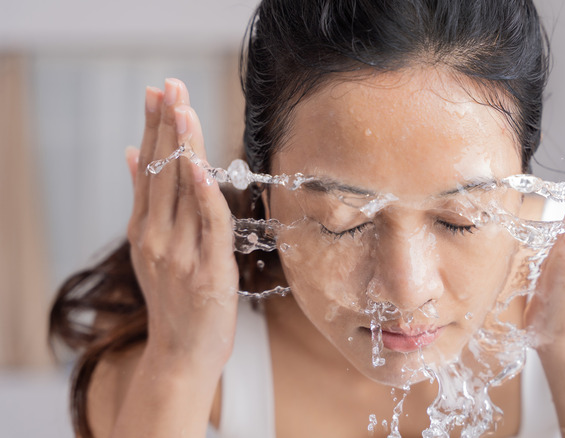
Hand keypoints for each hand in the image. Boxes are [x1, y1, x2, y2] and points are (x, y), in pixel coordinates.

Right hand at [125, 79, 237, 369]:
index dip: (155, 128)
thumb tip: (133, 154)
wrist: (181, 357)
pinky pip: (209, 226)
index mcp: (145, 230)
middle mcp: (157, 238)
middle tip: (169, 85)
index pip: (149, 169)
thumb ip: (146, 202)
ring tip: (183, 108)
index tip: (157, 92)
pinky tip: (200, 166)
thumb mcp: (151, 249)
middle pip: (162, 173)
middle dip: (167, 125)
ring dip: (184, 147)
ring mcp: (180, 255)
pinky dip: (204, 195)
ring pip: (183, 192)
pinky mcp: (208, 272)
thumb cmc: (175, 303)